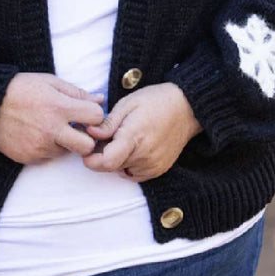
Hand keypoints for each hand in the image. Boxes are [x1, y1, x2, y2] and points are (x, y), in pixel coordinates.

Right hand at [0, 72, 104, 164]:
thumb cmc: (20, 88)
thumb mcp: (49, 82)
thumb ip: (77, 92)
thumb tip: (100, 100)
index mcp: (58, 107)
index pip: (96, 117)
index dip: (95, 115)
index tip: (87, 113)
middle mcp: (51, 130)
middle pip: (87, 146)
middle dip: (86, 139)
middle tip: (77, 130)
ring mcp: (39, 146)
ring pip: (66, 152)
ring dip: (64, 142)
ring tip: (49, 127)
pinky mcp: (28, 157)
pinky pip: (48, 156)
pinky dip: (46, 147)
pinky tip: (36, 133)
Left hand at [82, 82, 201, 181]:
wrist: (186, 108)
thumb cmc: (155, 101)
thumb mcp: (127, 104)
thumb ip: (108, 122)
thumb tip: (89, 133)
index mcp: (134, 136)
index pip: (107, 161)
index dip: (92, 159)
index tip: (87, 149)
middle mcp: (145, 155)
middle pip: (112, 166)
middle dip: (102, 156)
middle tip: (105, 137)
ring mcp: (153, 165)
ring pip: (122, 171)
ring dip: (116, 160)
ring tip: (122, 139)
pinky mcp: (159, 170)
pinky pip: (134, 174)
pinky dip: (128, 164)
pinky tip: (133, 148)